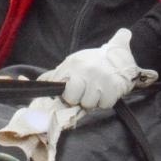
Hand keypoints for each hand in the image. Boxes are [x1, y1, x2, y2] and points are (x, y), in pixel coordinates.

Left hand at [38, 28, 157, 109]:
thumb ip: (56, 74)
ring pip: (88, 104)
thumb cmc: (93, 62)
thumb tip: (39, 83)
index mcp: (72, 64)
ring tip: (97, 91)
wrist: (120, 56)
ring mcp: (99, 78)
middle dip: (77, 99)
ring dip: (93, 101)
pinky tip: (107, 91)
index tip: (69, 92)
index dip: (63, 94)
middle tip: (85, 92)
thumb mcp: (73, 63)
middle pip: (71, 99)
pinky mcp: (113, 86)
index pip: (58, 87)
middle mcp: (85, 70)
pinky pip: (104, 105)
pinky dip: (105, 101)